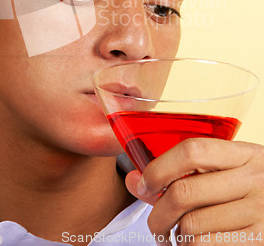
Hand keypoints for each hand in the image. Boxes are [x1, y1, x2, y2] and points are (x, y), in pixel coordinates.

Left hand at [125, 138, 263, 244]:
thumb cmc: (253, 193)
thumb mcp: (231, 173)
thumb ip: (187, 173)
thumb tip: (135, 181)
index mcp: (246, 154)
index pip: (193, 150)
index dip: (159, 167)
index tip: (144, 183)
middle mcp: (255, 180)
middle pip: (184, 192)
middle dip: (157, 213)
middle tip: (156, 224)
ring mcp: (260, 213)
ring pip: (191, 227)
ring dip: (176, 236)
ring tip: (180, 236)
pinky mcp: (260, 242)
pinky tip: (196, 245)